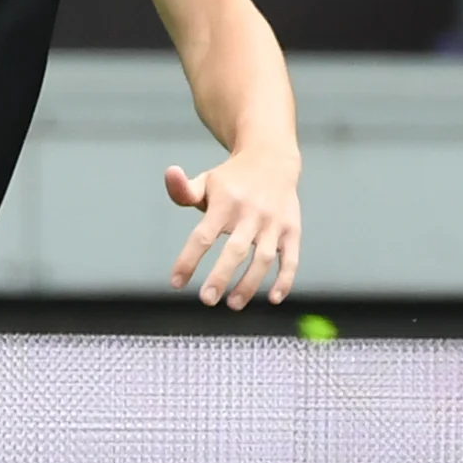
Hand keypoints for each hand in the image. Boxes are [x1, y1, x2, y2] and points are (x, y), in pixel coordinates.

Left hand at [164, 151, 300, 309]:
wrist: (273, 158)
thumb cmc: (232, 179)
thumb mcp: (207, 180)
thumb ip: (184, 189)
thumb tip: (170, 174)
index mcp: (226, 203)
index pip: (203, 236)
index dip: (188, 260)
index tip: (176, 283)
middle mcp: (251, 213)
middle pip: (235, 250)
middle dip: (220, 277)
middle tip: (206, 300)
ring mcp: (273, 223)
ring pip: (263, 259)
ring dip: (249, 284)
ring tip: (233, 304)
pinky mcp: (292, 229)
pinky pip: (291, 259)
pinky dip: (284, 280)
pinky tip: (274, 298)